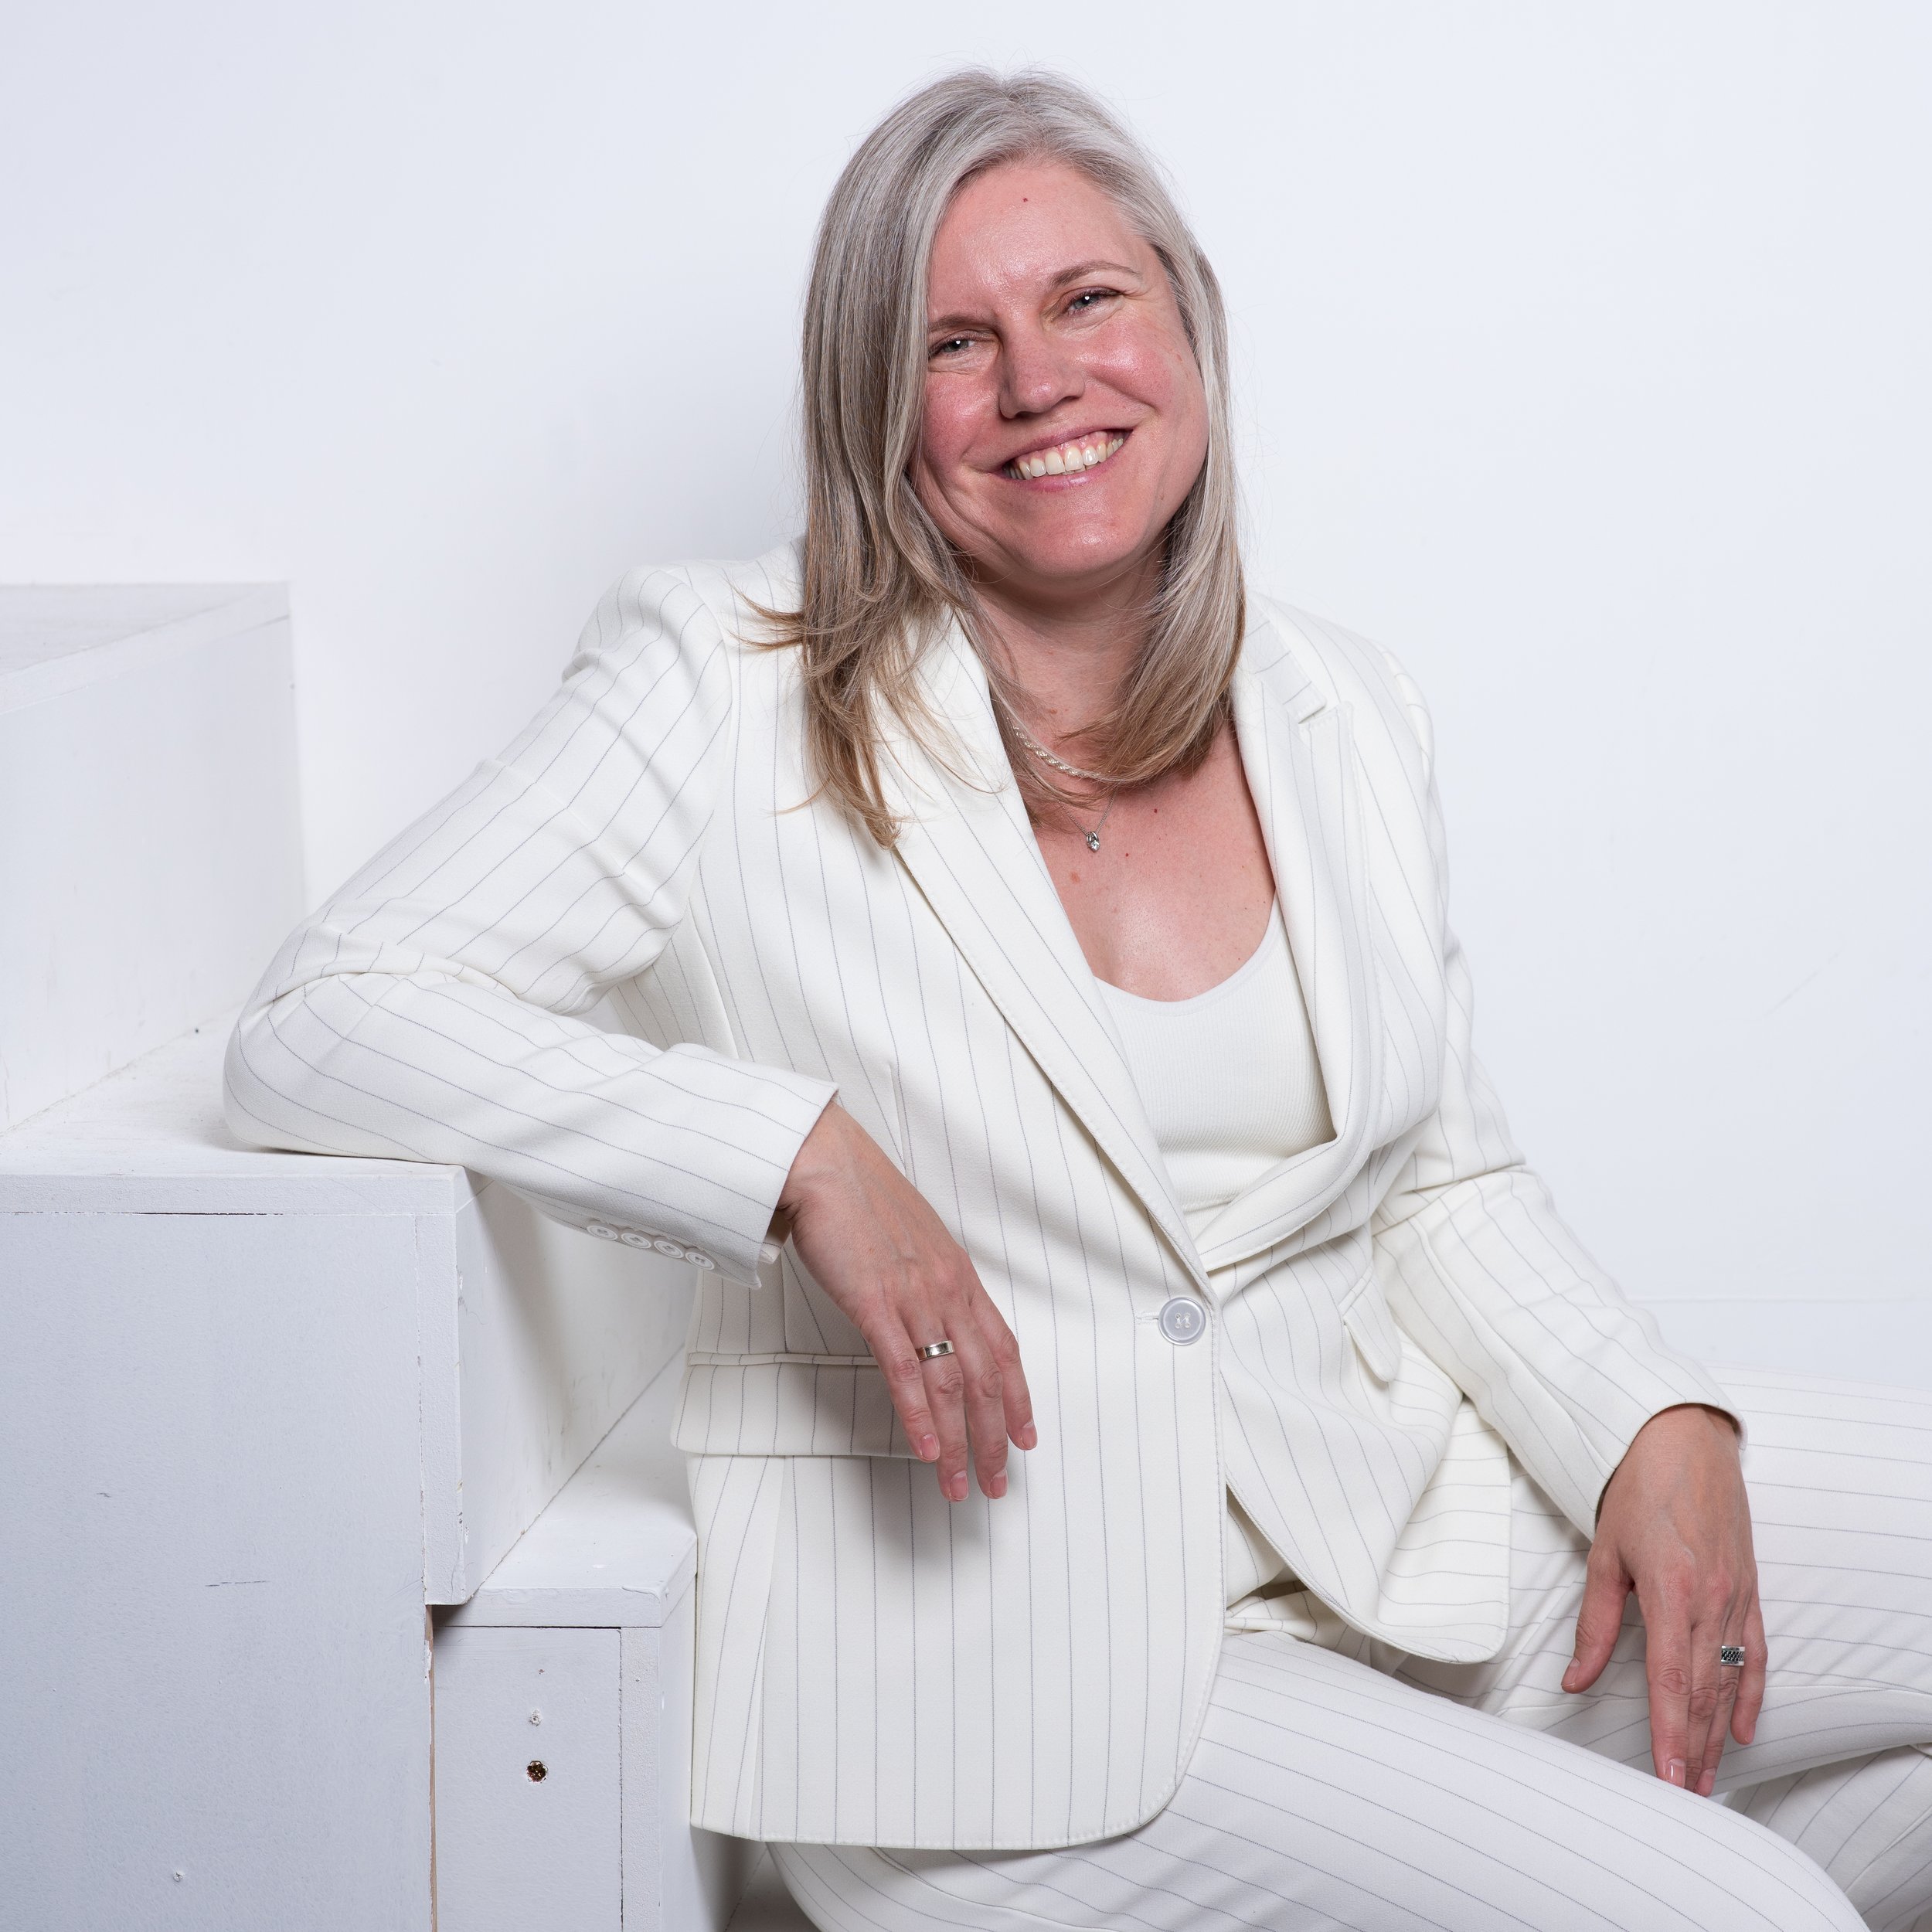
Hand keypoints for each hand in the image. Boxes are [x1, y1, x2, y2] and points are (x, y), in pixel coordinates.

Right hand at [775, 1102, 1036, 1501]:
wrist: (826, 1164)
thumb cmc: (861, 1198)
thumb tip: (931, 1316)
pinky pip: (906, 1372)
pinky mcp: (876, 1304)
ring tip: (963, 1485)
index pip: (1005, 1349)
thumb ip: (928, 1281)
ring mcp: (915, 1298)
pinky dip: (920, 1417)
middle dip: (997, 1438)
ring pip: (952, 1385)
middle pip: (987, 1379)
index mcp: (960, 1275)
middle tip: (999, 1481)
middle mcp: (948, 1290)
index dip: (1020, 1398)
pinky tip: (927, 1450)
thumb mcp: (913, 1241)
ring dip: (961, 1444)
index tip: (1026, 1436)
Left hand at [1563, 1403, 1765, 1795]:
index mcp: (1672, 1593)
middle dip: (1695, 1748)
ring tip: (1708, 1775)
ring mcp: (1737, 1598)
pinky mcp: (1749, 1591)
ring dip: (1719, 1733)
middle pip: (1704, 1693)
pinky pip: (1756, 1655)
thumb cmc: (1639, 1490)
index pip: (1671, 1682)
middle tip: (1685, 1791)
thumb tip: (1574, 1678)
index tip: (1668, 1776)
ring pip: (1730, 1681)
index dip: (1670, 1734)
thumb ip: (1594, 1623)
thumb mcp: (1604, 1555)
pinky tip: (1744, 1729)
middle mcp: (1712, 1602)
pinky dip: (1751, 1695)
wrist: (1683, 1441)